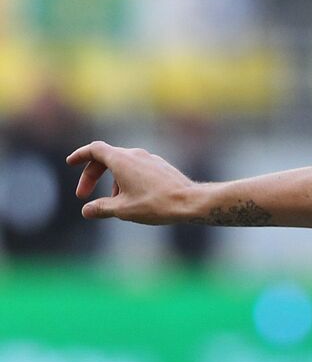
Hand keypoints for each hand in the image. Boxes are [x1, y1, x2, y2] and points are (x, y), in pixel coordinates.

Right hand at [67, 141, 195, 224]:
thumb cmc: (156, 204)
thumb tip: (87, 211)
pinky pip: (138, 170)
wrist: (191, 202)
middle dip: (91, 176)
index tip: (70, 163)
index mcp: (122, 160)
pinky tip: (133, 200)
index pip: (94, 149)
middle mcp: (135, 154)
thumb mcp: (123, 209)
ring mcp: (150, 159)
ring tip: (114, 204)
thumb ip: (101, 208)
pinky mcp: (161, 167)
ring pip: (122, 166)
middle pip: (106, 158)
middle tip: (83, 196)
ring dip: (111, 182)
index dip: (80, 155)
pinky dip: (127, 181)